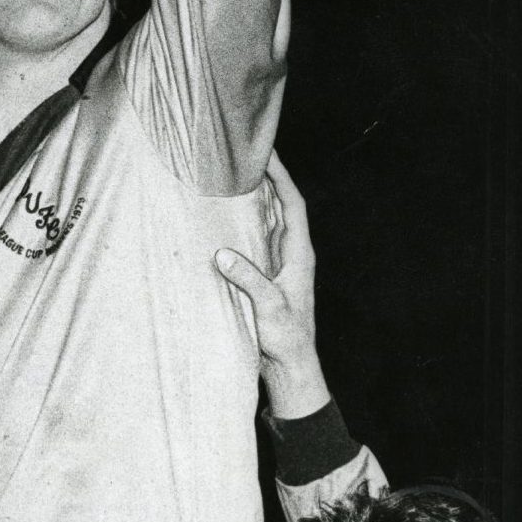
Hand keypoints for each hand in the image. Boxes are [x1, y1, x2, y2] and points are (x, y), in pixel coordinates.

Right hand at [216, 154, 324, 420]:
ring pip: (269, 221)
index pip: (293, 205)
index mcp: (299, 255)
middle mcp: (291, 254)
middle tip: (244, 156)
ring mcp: (279, 265)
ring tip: (234, 176)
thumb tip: (222, 254)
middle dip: (268, 179)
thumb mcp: (269, 307)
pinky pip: (256, 240)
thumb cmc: (286, 340)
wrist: (290, 368)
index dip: (282, 177)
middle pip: (282, 206)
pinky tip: (227, 216)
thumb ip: (249, 279)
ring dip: (256, 198)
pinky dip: (245, 222)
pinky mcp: (266, 276)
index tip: (267, 153)